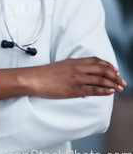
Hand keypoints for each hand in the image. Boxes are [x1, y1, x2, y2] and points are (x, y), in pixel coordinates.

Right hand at [0, 57, 126, 100]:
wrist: (32, 79)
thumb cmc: (42, 74)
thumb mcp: (59, 66)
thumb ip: (70, 67)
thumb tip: (79, 72)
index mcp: (73, 61)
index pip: (96, 61)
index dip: (108, 65)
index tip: (115, 70)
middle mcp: (77, 68)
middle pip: (102, 69)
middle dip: (114, 75)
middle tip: (122, 81)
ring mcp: (76, 78)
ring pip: (101, 79)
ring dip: (113, 83)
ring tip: (120, 88)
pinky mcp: (74, 89)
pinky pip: (94, 89)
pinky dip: (104, 90)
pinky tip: (110, 92)